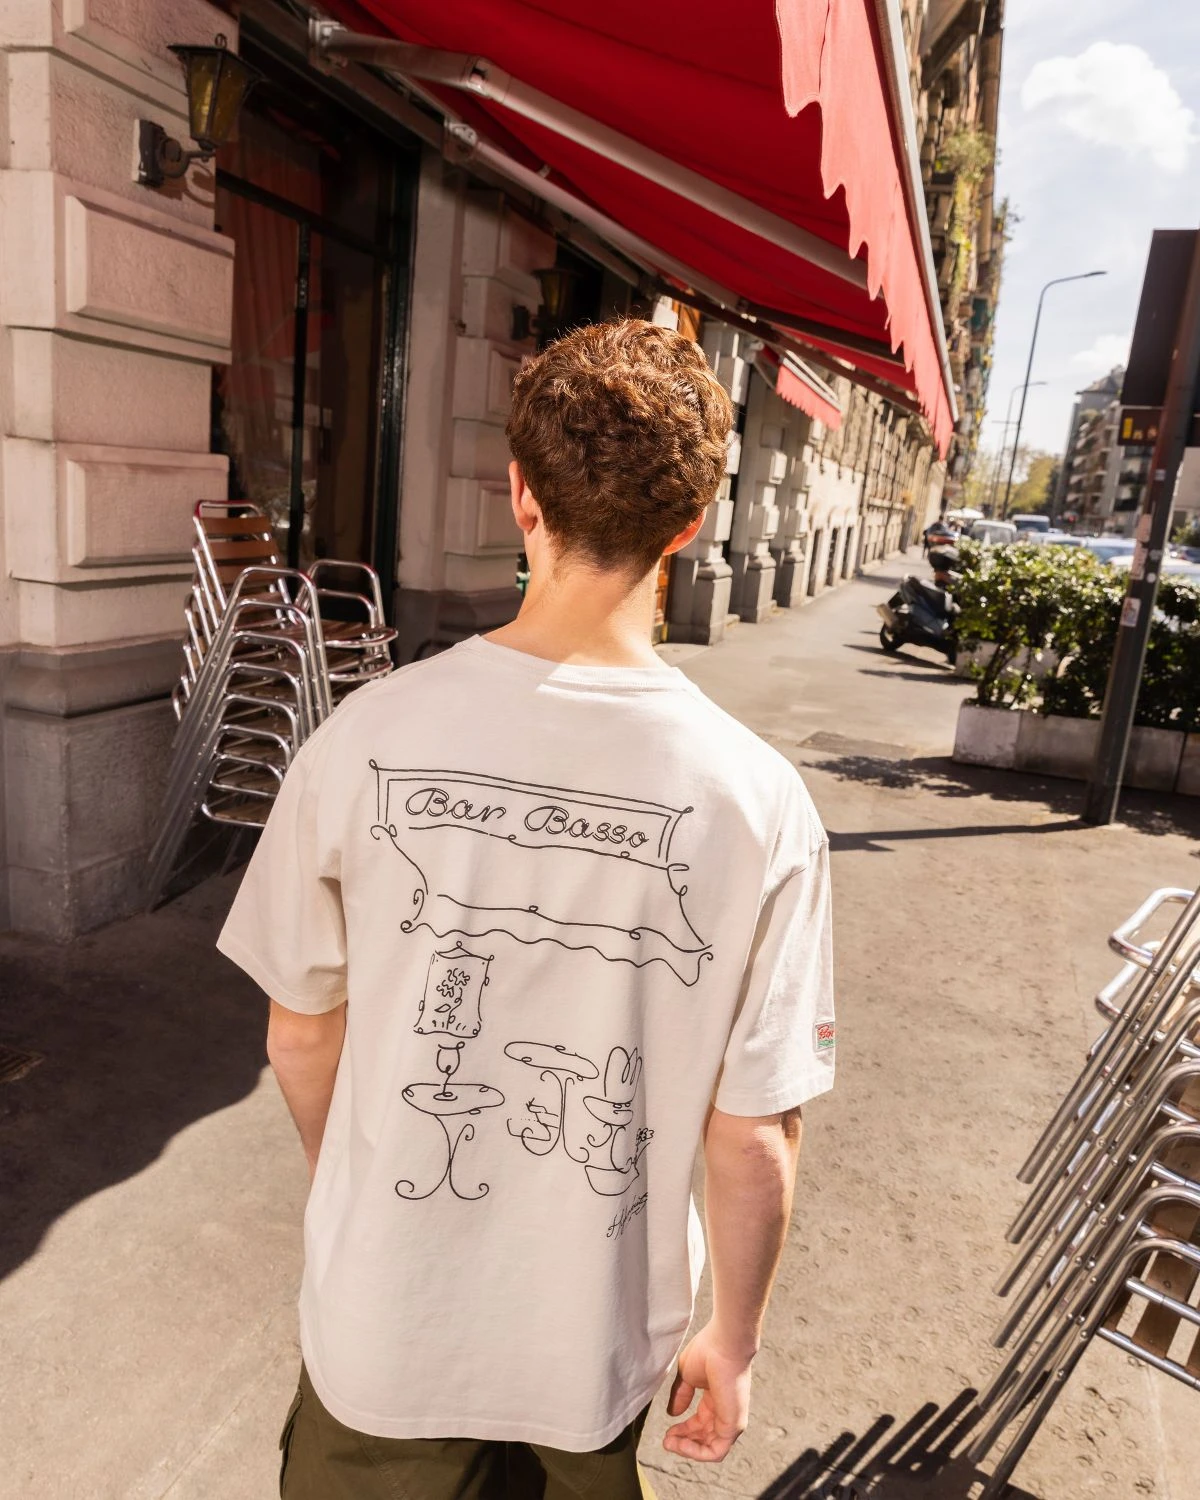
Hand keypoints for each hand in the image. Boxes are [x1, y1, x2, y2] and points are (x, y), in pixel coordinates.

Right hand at [662, 1323, 753, 1462]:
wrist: (724, 1344)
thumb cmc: (708, 1351)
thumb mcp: (687, 1375)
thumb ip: (681, 1395)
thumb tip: (672, 1414)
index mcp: (716, 1398)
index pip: (700, 1423)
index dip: (682, 1430)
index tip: (666, 1431)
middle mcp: (725, 1411)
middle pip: (704, 1437)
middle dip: (683, 1441)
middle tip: (666, 1441)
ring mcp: (731, 1419)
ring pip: (710, 1448)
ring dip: (687, 1449)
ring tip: (669, 1443)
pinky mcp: (734, 1425)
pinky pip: (716, 1451)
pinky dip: (697, 1452)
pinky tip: (680, 1443)